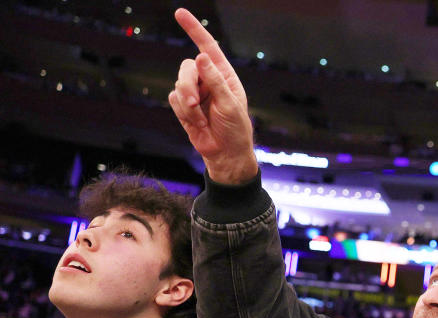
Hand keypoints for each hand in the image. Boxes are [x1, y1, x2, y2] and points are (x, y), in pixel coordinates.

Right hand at [169, 8, 257, 183]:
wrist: (225, 154)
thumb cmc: (235, 129)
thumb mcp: (230, 104)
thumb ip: (215, 81)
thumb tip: (200, 57)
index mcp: (224, 75)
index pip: (207, 47)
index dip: (194, 29)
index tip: (179, 13)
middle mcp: (208, 80)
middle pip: (187, 67)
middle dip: (188, 84)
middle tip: (194, 102)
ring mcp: (195, 92)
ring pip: (178, 83)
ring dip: (187, 103)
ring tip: (200, 118)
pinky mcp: (184, 106)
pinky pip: (174, 99)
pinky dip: (183, 113)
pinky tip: (197, 123)